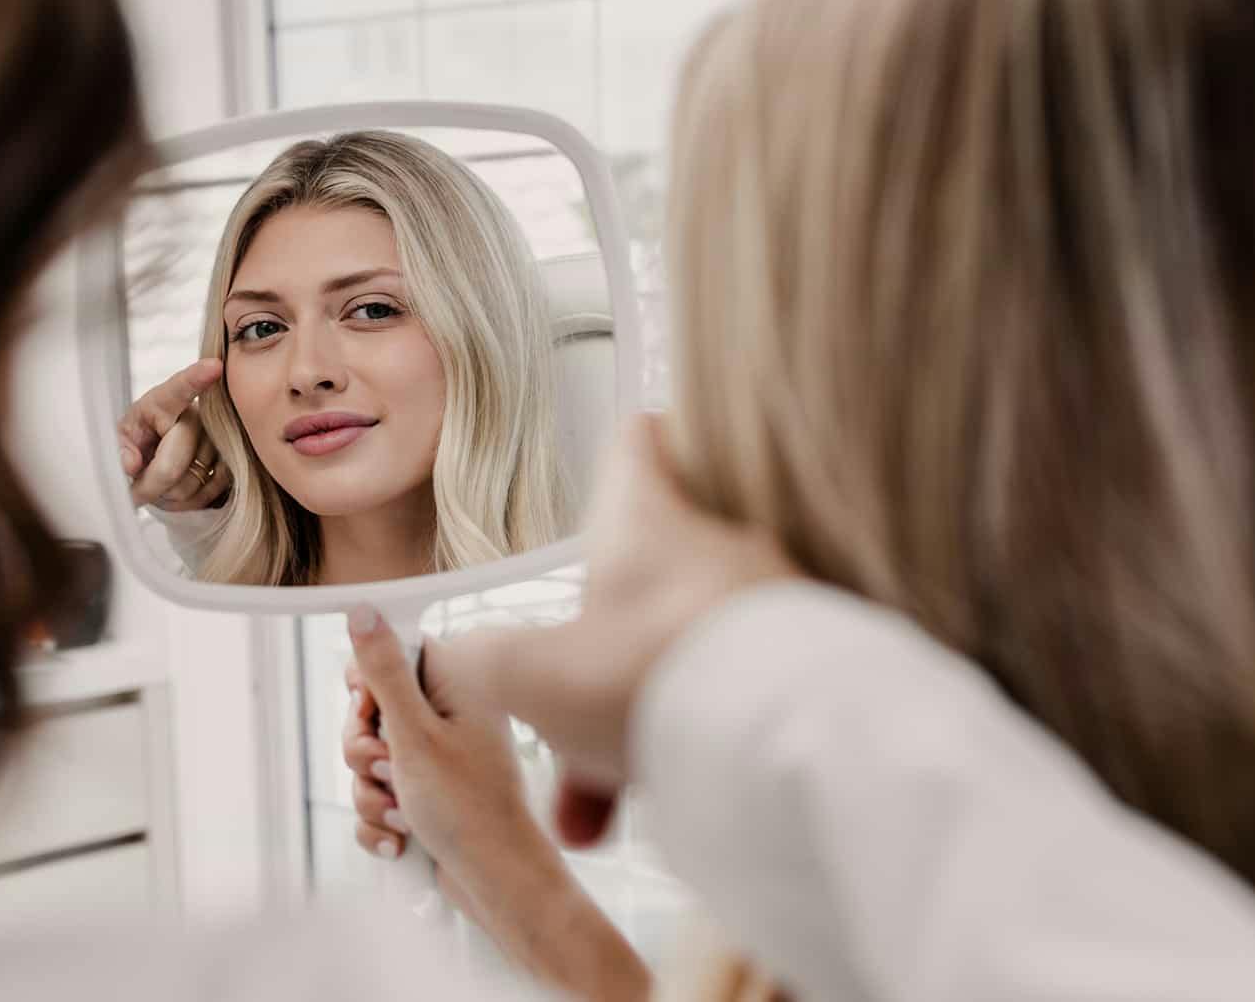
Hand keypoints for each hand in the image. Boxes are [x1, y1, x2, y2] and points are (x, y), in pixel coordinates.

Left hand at [118, 358, 228, 510]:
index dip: (197, 378)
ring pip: (192, 481)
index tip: (213, 366)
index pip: (179, 388)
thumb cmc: (134, 446)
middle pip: (174, 461)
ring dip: (171, 495)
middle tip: (137, 488)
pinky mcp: (231, 462)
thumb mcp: (116, 442)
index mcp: (162, 402)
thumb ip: (117, 450)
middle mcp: (196, 415)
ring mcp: (218, 439)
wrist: (154, 464)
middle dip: (152, 484)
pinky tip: (177, 492)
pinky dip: (189, 501)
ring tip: (159, 484)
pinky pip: (210, 491)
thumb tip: (130, 463)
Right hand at [345, 610, 649, 1001]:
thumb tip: (363, 610)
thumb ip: (384, 671)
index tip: (371, 713)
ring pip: (369, 759)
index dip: (367, 687)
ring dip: (372, 791)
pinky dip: (381, 819)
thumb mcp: (414, 734)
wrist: (498, 883)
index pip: (390, 654)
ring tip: (403, 810)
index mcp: (455, 684)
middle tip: (388, 768)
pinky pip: (379, 796)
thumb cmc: (468, 811)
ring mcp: (438, 757)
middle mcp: (448, 715)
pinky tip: (402, 837)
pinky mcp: (428, 794)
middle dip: (363, 750)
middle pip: (370, 711)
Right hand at [433, 413, 795, 845]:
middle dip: (590, 666)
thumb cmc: (652, 674)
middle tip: (558, 727)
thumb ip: (480, 663)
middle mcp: (715, 548)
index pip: (638, 447)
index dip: (621, 452)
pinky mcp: (803, 666)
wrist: (783, 737)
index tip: (611, 466)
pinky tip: (658, 806)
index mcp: (647, 521)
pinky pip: (726, 698)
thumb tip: (451, 658)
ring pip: (677, 658)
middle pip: (642, 587)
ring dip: (629, 726)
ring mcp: (766, 606)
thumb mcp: (530, 673)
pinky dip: (685, 747)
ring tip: (595, 808)